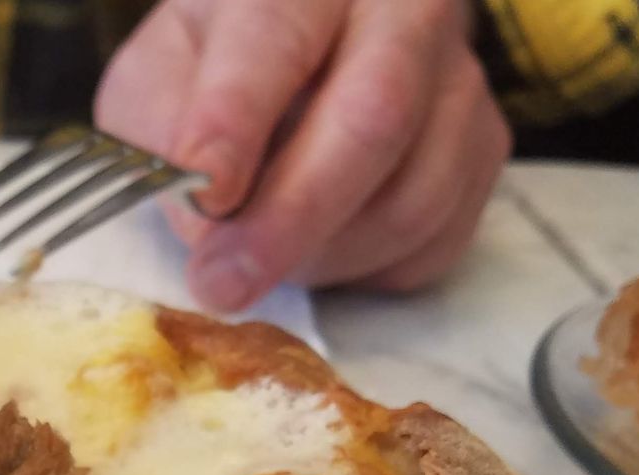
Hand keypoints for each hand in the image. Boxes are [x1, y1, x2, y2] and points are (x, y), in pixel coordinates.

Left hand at [95, 0, 510, 310]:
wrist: (303, 53)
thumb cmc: (216, 68)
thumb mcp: (155, 76)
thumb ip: (159, 129)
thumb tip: (205, 211)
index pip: (276, 37)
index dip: (238, 122)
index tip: (206, 195)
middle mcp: (403, 10)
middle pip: (374, 116)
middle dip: (292, 216)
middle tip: (224, 283)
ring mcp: (457, 77)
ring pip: (414, 194)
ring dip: (324, 255)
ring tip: (258, 262)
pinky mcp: (483, 147)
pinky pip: (436, 237)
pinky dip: (366, 268)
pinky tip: (318, 246)